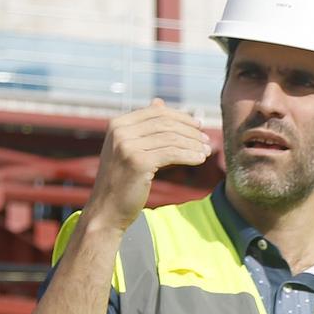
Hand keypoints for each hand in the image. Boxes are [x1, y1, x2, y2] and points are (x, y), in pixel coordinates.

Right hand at [83, 100, 211, 229]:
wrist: (106, 211)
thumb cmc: (121, 181)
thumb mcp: (129, 148)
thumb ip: (143, 126)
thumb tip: (158, 102)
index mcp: (117, 124)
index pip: (157, 113)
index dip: (181, 117)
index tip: (198, 125)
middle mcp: (120, 131)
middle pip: (166, 123)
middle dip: (190, 131)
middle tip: (206, 140)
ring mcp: (127, 146)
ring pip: (171, 138)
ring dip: (193, 144)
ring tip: (207, 151)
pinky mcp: (138, 162)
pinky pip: (172, 153)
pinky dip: (189, 155)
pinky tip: (200, 159)